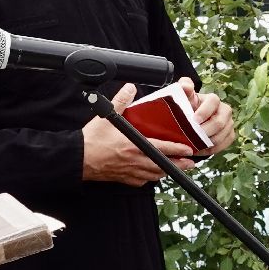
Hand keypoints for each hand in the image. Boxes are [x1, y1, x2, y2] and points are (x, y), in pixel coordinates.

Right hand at [82, 83, 197, 185]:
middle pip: (163, 165)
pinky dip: (150, 178)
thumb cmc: (92, 140)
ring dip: (166, 172)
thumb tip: (130, 88)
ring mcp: (130, 172)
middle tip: (190, 163)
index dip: (177, 149)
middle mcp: (135, 160)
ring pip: (154, 175)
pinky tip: (153, 174)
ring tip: (177, 168)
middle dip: (179, 165)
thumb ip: (121, 101)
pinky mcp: (123, 179)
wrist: (78, 159)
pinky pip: (142, 181)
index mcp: (134, 145)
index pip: (162, 148)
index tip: (188, 149)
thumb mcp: (106, 117)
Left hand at [180, 77, 235, 155]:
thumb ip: (184, 88)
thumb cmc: (188, 108)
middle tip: (192, 138)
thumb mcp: (184, 98)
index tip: (194, 121)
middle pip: (219, 123)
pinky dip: (211, 149)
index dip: (204, 112)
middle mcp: (225, 110)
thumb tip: (186, 85)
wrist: (193, 121)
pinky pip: (223, 145)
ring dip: (206, 143)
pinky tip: (200, 150)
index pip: (213, 102)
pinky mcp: (230, 135)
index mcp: (213, 100)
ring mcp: (229, 123)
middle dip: (205, 132)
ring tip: (193, 146)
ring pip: (221, 136)